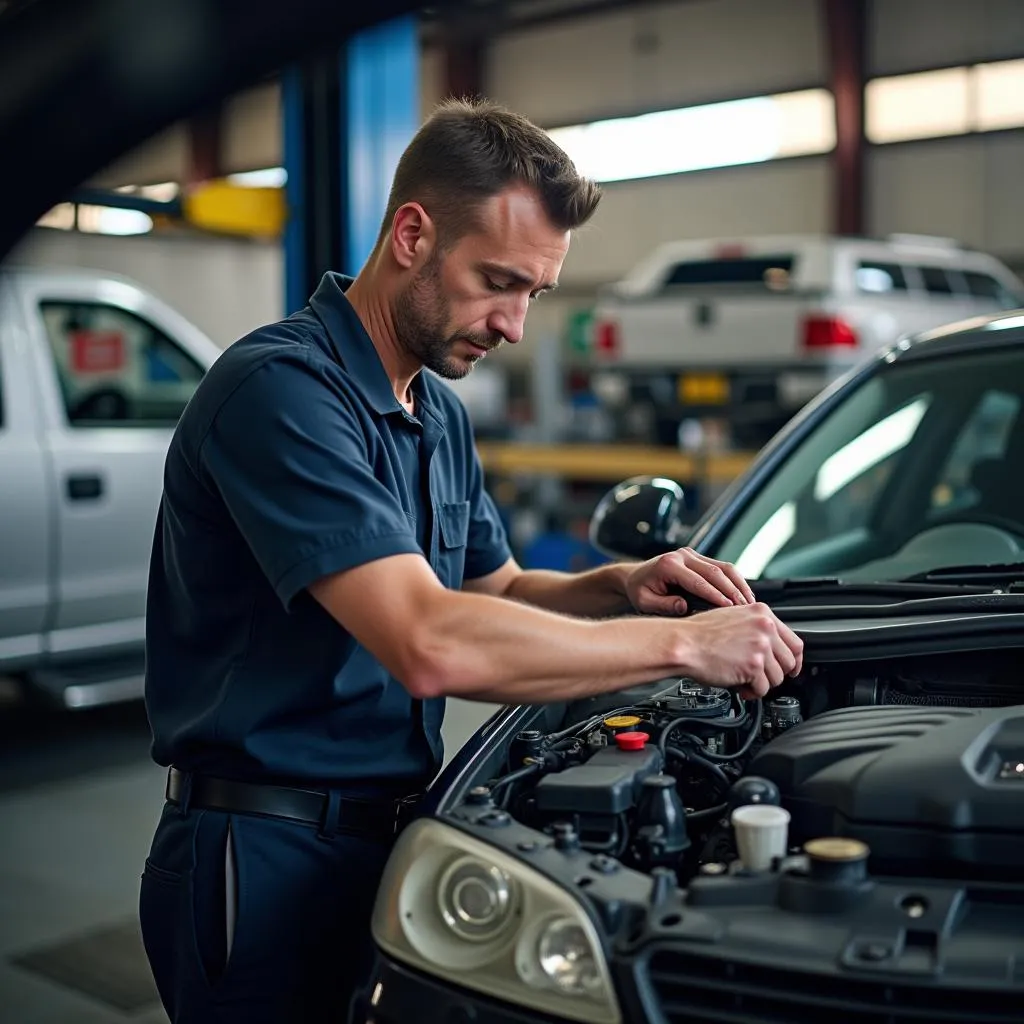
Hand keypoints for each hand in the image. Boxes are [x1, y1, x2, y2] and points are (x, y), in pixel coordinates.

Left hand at [626, 547, 755, 615]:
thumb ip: (663, 605)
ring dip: (738, 584)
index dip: (715, 595)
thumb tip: (684, 606)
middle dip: (732, 591)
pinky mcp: (699, 557)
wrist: (635, 577)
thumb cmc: (639, 591)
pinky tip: (744, 594)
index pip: (698, 581)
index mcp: (669, 565)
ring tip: (750, 603)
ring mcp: (691, 554)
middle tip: (746, 609)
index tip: (729, 609)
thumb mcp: (645, 602)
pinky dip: (735, 580)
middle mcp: (682, 555)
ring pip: (723, 567)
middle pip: (715, 572)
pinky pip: (721, 567)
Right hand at [679, 602, 803, 698]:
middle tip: (759, 677)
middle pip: (789, 661)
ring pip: (777, 677)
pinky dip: (751, 692)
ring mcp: (761, 646)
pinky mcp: (753, 665)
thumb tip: (769, 646)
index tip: (791, 668)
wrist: (684, 643)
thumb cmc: (699, 633)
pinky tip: (738, 685)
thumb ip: (755, 628)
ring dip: (760, 683)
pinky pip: (763, 688)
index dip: (793, 660)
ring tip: (743, 679)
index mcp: (762, 613)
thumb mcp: (733, 617)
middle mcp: (765, 627)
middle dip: (775, 674)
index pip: (794, 641)